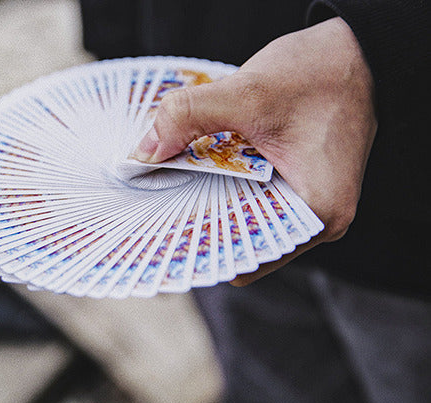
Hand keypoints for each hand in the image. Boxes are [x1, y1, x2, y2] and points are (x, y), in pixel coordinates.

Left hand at [130, 17, 376, 284]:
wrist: (356, 52)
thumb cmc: (323, 73)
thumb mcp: (249, 93)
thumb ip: (189, 118)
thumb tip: (143, 152)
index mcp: (317, 214)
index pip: (246, 255)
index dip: (199, 246)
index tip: (158, 234)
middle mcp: (316, 220)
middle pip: (240, 239)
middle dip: (196, 222)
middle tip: (150, 208)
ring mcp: (305, 204)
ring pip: (242, 216)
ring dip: (207, 200)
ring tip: (164, 188)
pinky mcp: (295, 185)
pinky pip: (250, 195)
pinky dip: (222, 183)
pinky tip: (191, 168)